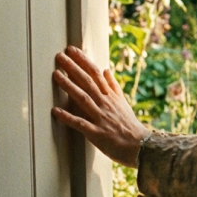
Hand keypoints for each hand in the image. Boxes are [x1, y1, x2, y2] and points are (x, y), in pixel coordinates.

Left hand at [52, 46, 150, 167]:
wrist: (140, 146)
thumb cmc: (129, 125)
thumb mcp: (123, 102)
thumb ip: (113, 86)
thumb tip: (106, 70)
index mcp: (111, 96)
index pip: (96, 74)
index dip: (83, 61)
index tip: (72, 49)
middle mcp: (105, 104)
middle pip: (88, 82)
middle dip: (73, 68)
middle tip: (59, 56)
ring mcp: (100, 117)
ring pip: (83, 98)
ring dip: (68, 86)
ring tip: (55, 75)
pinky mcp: (97, 133)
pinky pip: (80, 124)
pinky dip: (68, 117)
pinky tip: (55, 111)